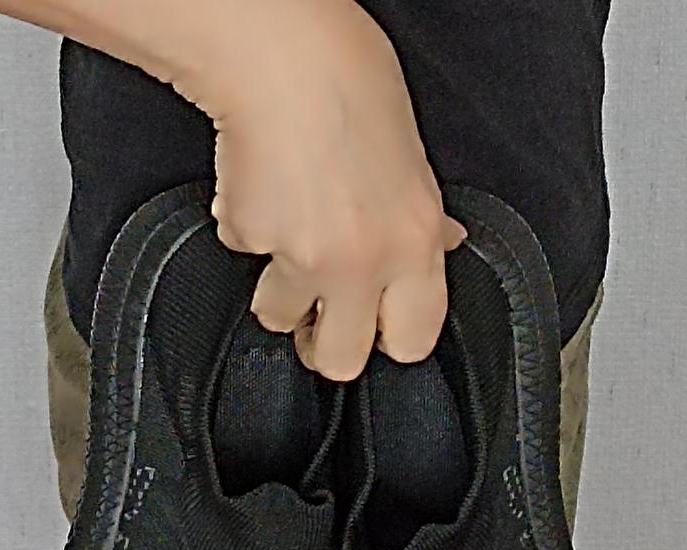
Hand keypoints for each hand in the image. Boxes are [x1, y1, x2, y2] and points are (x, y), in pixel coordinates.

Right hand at [168, 0, 467, 380]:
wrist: (279, 50)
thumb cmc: (348, 83)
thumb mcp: (412, 158)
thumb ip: (423, 219)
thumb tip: (443, 244)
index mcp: (415, 242)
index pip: (414, 340)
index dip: (389, 341)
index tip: (375, 328)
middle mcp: (365, 261)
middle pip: (341, 361)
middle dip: (323, 344)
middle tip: (317, 314)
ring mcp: (304, 255)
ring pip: (279, 318)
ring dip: (277, 289)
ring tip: (284, 233)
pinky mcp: (250, 238)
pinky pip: (243, 258)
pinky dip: (246, 232)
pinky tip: (260, 189)